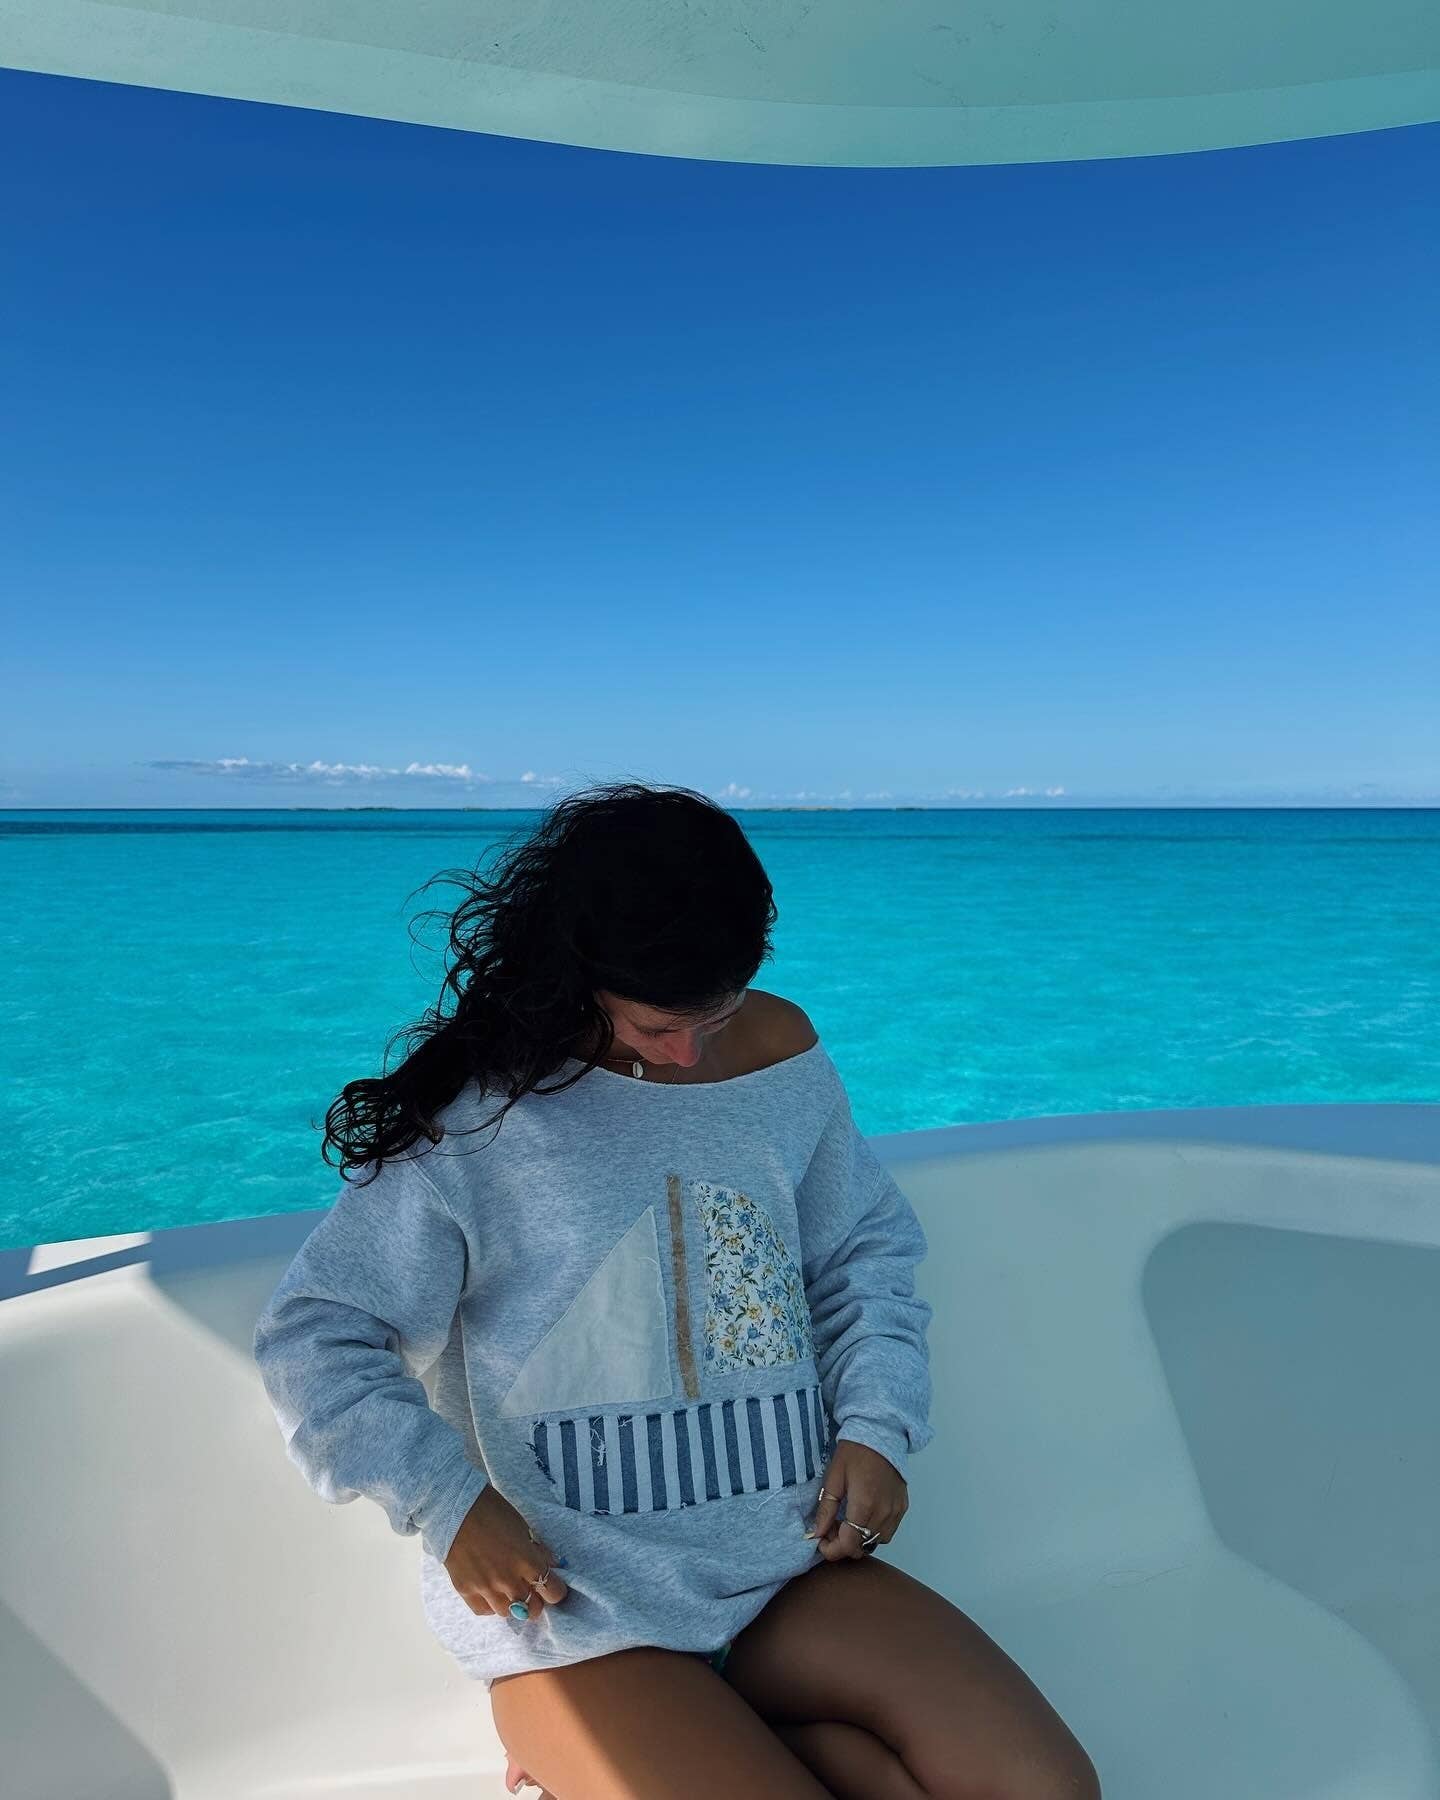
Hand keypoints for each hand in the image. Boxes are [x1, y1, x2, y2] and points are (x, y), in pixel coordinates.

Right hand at [443, 1484, 569, 1619]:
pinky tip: (490, 1592)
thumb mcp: (523, 1525)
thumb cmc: (492, 1510)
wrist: (455, 1508)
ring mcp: (486, 1588)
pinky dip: (490, 1605)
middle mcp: (508, 1580)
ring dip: (513, 1604)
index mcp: (527, 1561)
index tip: (553, 1585)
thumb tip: (551, 1564)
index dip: (556, 1590)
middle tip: (532, 1590)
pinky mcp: (465, 1591)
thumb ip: (538, 1549)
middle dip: (537, 1601)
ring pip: (508, 1613)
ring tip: (509, 1591)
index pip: (553, 1592)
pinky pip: (484, 1610)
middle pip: (533, 1609)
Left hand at [804, 1440, 906, 1561]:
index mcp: (864, 1506)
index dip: (832, 1550)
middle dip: (842, 1544)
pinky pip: (887, 1531)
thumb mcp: (833, 1478)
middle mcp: (883, 1513)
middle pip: (861, 1547)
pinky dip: (873, 1531)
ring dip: (859, 1539)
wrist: (881, 1434)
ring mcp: (895, 1512)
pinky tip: (863, 1515)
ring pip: (875, 1542)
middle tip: (832, 1526)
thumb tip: (816, 1533)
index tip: (821, 1541)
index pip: (848, 1545)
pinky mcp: (902, 1507)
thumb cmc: (854, 1453)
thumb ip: (826, 1509)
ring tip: (847, 1520)